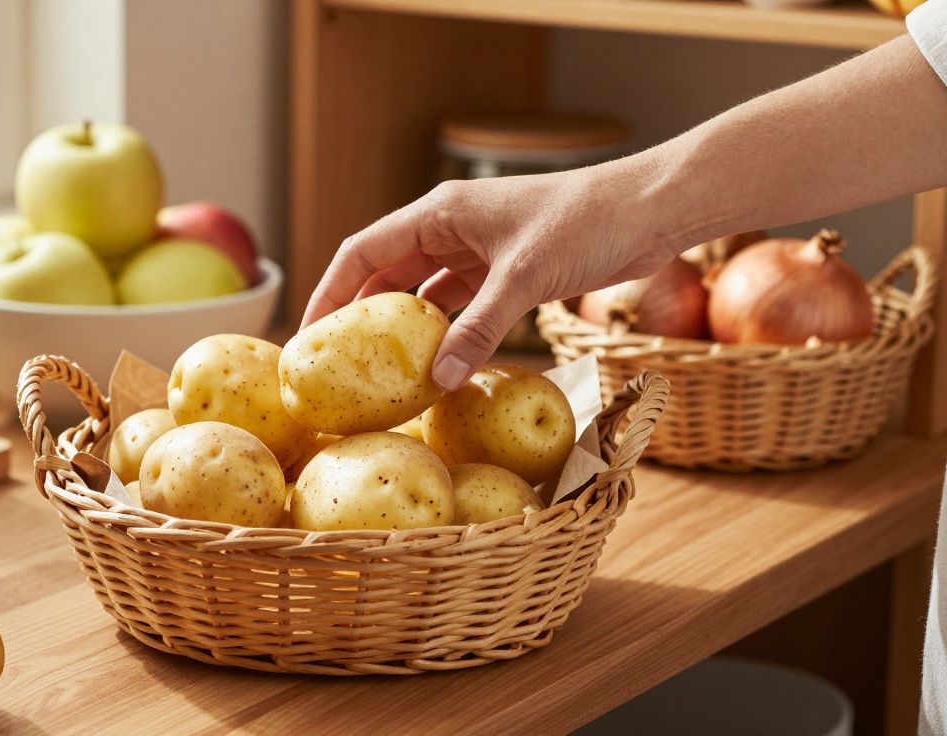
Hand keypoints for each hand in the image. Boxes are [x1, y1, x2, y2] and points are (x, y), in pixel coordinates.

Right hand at [301, 161, 682, 390]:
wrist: (650, 209)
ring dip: (405, 328)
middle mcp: (451, 227)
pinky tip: (439, 364)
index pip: (362, 252)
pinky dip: (448, 332)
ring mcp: (478, 250)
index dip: (329, 293)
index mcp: (440, 213)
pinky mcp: (507, 270)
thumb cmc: (586, 223)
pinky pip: (461, 305)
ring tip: (378, 371)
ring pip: (423, 292)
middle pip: (385, 273)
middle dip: (359, 316)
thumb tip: (439, 382)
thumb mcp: (524, 278)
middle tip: (335, 363)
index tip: (307, 336)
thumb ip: (478, 328)